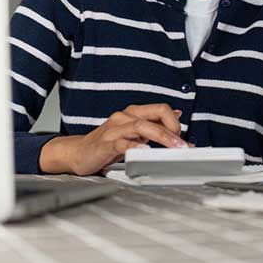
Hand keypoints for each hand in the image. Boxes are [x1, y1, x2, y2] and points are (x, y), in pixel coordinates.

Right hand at [41, 103, 191, 175]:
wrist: (78, 153)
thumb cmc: (106, 143)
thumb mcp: (133, 132)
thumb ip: (153, 124)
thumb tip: (177, 115)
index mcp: (133, 113)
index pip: (161, 109)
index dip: (175, 123)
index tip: (182, 139)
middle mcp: (124, 117)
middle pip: (154, 115)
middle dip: (173, 131)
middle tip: (184, 146)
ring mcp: (114, 129)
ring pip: (141, 126)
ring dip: (161, 137)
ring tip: (173, 148)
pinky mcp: (105, 143)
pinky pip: (122, 142)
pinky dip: (135, 145)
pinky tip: (144, 150)